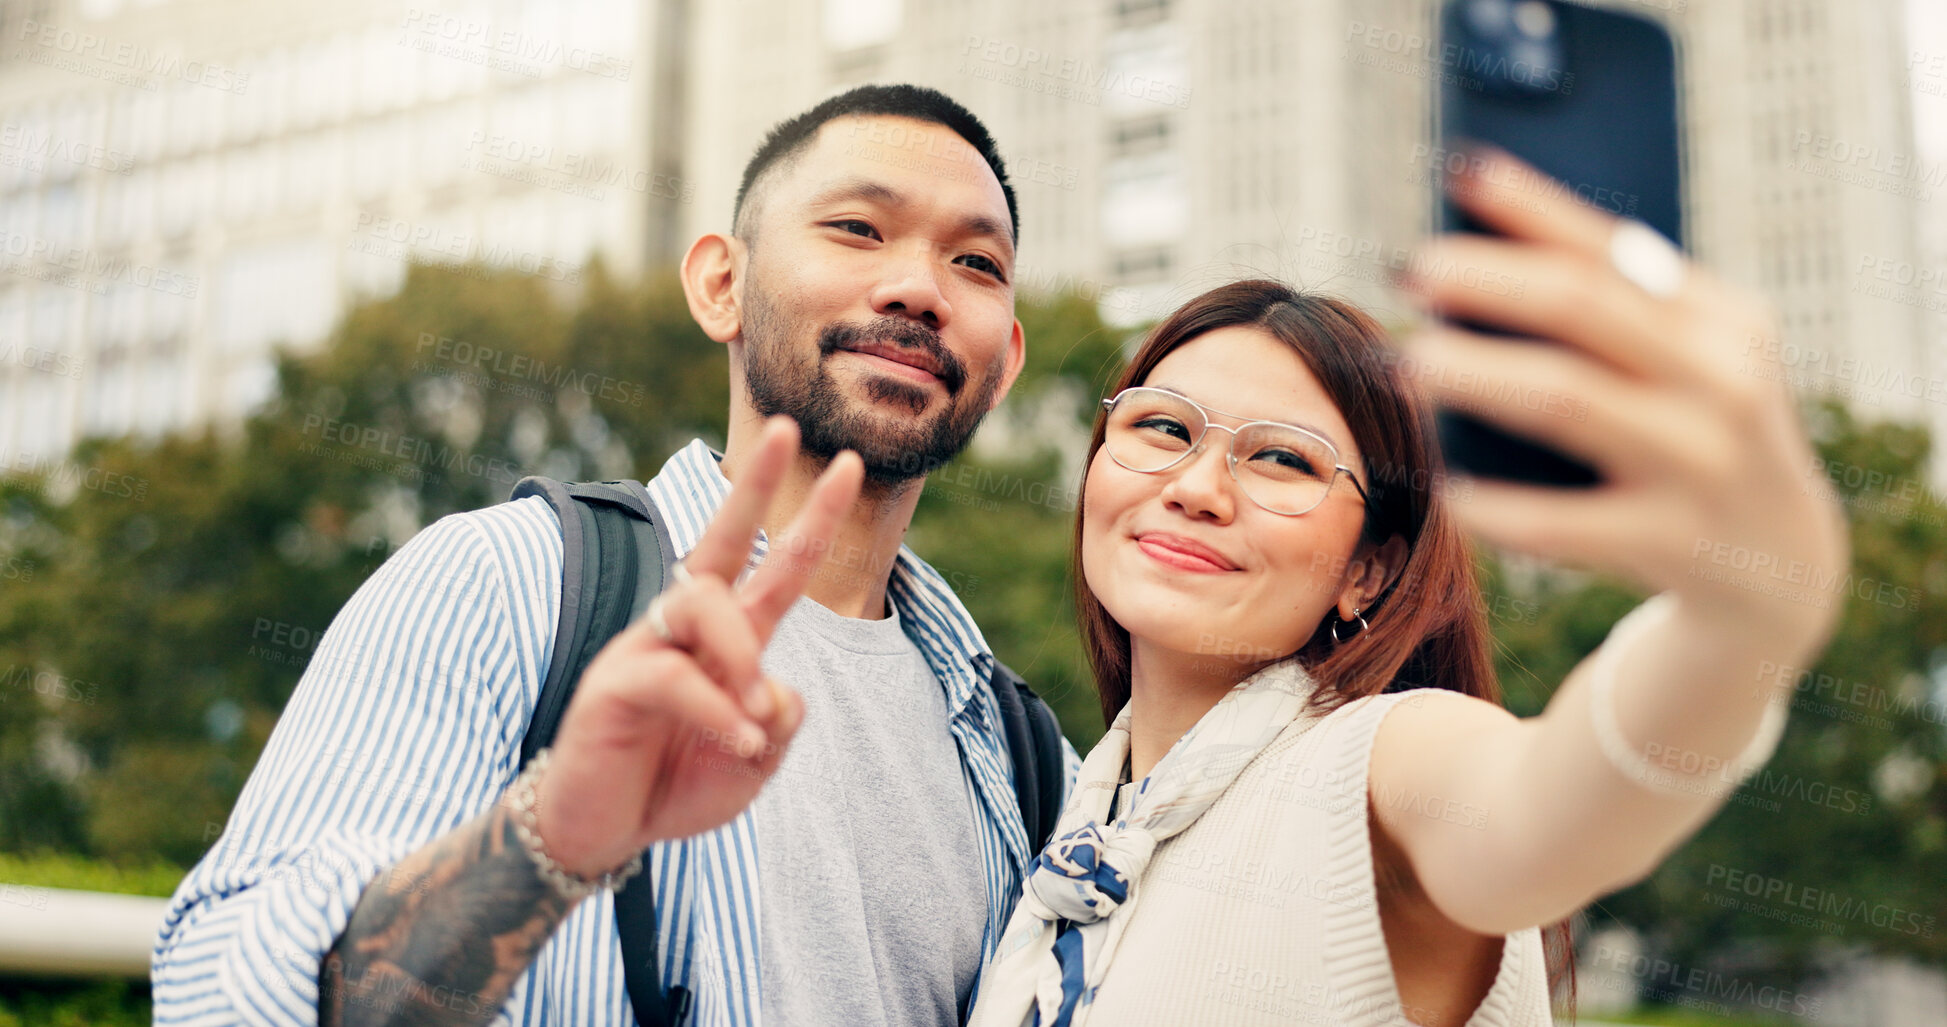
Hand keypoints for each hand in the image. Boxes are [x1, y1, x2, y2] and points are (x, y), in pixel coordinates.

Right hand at [532, 417, 862, 877]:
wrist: (602, 831)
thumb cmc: (676, 786)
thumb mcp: (753, 761)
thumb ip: (778, 721)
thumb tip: (772, 689)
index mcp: (729, 640)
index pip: (777, 567)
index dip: (813, 520)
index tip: (845, 466)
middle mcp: (687, 629)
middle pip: (723, 540)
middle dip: (753, 483)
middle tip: (785, 428)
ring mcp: (646, 646)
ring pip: (703, 602)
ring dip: (739, 654)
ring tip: (751, 714)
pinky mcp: (614, 680)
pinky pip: (674, 675)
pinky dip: (715, 711)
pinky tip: (736, 743)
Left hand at [1398, 149, 1848, 649]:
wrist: (1781, 564)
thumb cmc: (1697, 434)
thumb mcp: (1689, 361)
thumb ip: (1616, 306)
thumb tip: (1482, 240)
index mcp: (1722, 320)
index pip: (1613, 248)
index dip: (1531, 206)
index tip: (1460, 170)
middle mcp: (1721, 381)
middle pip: (1580, 306)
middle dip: (1487, 281)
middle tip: (1413, 271)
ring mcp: (1700, 463)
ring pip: (1564, 399)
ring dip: (1473, 373)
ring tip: (1407, 360)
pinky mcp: (1671, 542)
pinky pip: (1558, 520)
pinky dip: (1492, 501)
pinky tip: (1446, 484)